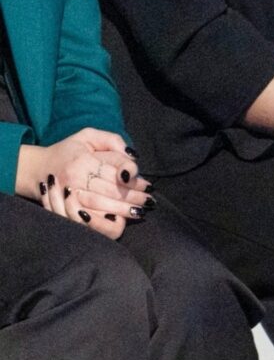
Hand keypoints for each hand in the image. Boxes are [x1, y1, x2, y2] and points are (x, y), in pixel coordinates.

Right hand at [16, 128, 153, 239]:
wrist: (37, 169)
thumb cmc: (69, 151)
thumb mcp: (88, 136)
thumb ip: (112, 140)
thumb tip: (133, 156)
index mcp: (82, 161)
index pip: (114, 173)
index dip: (135, 182)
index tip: (148, 186)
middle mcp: (74, 179)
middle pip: (111, 192)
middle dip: (134, 198)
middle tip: (149, 202)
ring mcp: (67, 196)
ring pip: (100, 207)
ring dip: (123, 211)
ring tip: (140, 212)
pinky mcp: (63, 209)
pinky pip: (86, 221)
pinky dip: (104, 223)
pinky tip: (119, 222)